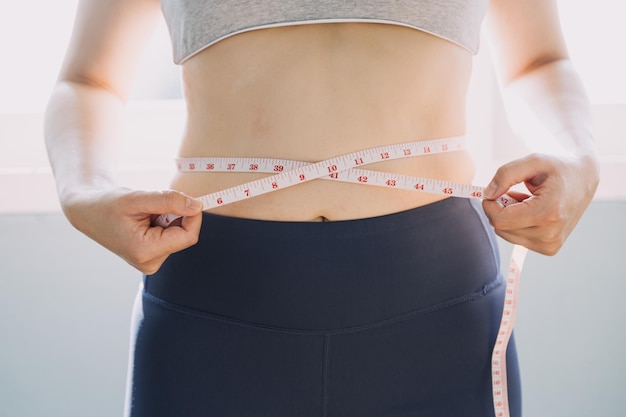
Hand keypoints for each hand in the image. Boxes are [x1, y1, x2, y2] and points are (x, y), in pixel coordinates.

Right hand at [62, 187, 202, 273]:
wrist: (88, 212)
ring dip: (169, 218)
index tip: (188, 198)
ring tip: (145, 213)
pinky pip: (170, 237)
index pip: (188, 236)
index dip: (193, 215)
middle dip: (177, 215)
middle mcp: (149, 262)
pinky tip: (145, 219)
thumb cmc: (107, 204)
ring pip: (178, 235)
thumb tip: (198, 206)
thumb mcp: (138, 198)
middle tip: (154, 204)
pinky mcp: (151, 257)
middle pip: (184, 235)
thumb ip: (169, 201)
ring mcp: (150, 262)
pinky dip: (164, 223)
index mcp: (145, 252)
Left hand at [482, 153, 598, 254]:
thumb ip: (506, 174)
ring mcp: (551, 245)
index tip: (494, 190)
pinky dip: (517, 224)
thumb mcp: (533, 161)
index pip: (500, 220)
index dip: (489, 204)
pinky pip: (517, 238)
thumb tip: (487, 194)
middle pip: (500, 228)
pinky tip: (531, 211)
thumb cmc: (558, 169)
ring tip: (526, 201)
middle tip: (514, 192)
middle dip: (500, 209)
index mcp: (548, 213)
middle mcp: (550, 234)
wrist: (585, 180)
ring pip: (506, 234)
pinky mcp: (549, 249)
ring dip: (509, 216)